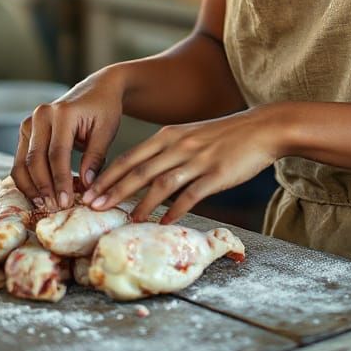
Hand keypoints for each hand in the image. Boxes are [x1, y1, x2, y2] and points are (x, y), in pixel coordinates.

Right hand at [11, 70, 124, 212]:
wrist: (96, 90)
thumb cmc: (104, 109)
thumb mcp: (106, 130)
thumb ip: (95, 157)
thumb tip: (86, 187)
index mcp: (62, 112)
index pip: (57, 153)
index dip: (60, 181)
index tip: (66, 203)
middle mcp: (41, 115)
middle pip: (35, 160)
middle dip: (44, 188)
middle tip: (55, 208)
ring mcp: (29, 122)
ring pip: (22, 162)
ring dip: (32, 187)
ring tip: (46, 205)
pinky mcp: (25, 131)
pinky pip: (20, 160)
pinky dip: (28, 180)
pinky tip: (39, 194)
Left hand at [81, 106, 282, 224]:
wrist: (260, 129)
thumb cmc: (224, 136)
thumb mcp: (190, 136)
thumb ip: (167, 152)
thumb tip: (143, 176)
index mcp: (169, 135)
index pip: (130, 157)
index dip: (108, 176)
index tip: (89, 192)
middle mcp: (179, 146)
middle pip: (139, 170)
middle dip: (113, 190)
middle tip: (93, 207)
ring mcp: (197, 160)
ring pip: (161, 183)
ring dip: (140, 203)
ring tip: (125, 219)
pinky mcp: (215, 174)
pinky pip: (190, 195)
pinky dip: (175, 210)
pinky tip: (164, 222)